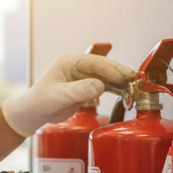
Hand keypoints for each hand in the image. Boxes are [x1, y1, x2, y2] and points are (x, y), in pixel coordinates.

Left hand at [1, 52, 136, 135]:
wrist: (36, 111)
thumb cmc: (42, 101)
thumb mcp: (59, 97)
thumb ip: (80, 91)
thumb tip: (101, 86)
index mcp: (69, 61)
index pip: (94, 62)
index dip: (110, 69)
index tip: (123, 76)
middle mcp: (78, 65)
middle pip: (104, 66)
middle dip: (120, 73)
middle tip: (135, 80)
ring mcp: (84, 75)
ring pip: (107, 75)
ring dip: (121, 81)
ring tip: (135, 87)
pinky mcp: (88, 85)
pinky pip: (105, 85)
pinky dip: (116, 89)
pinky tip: (127, 92)